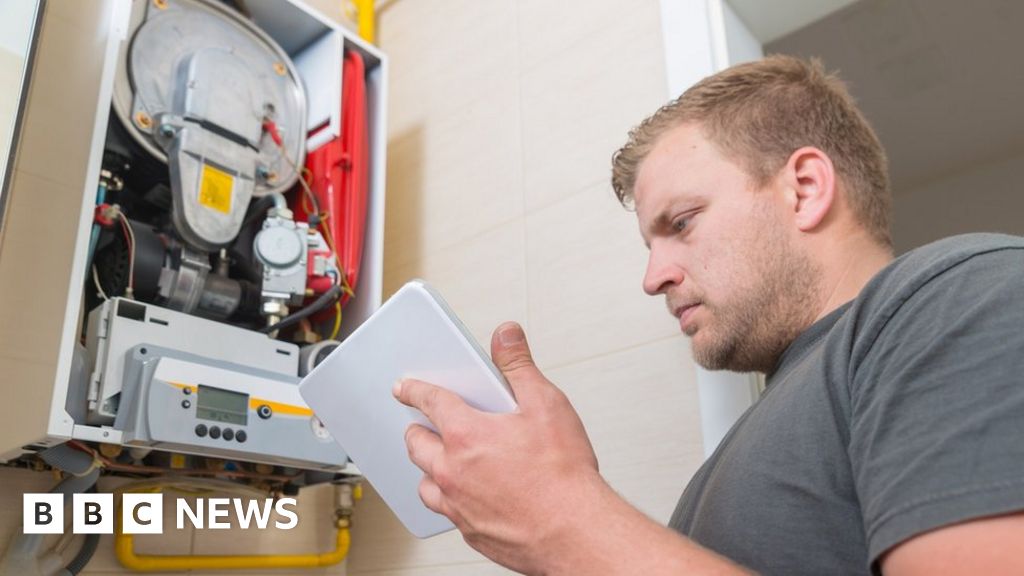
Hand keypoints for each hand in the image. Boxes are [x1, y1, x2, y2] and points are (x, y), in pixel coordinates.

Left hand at [394, 321, 601, 573]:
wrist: (574, 532)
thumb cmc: (563, 475)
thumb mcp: (546, 404)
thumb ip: (519, 366)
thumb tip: (506, 335)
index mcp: (467, 434)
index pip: (429, 401)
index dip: (414, 390)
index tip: (404, 387)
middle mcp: (453, 471)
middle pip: (416, 444)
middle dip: (417, 430)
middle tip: (423, 424)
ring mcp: (458, 504)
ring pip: (425, 483)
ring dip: (429, 469)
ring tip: (443, 462)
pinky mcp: (470, 530)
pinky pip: (446, 511)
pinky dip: (450, 499)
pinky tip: (467, 495)